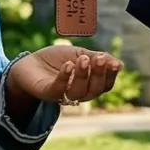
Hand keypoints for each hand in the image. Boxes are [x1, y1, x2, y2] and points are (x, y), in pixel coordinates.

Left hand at [5, 44, 122, 118]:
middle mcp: (79, 93)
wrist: (30, 63)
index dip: (111, 75)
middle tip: (98, 58)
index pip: (106, 85)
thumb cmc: (57, 59)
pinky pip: (58, 90)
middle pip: (95, 90)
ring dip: (82, 75)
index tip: (112, 62)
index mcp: (89, 84)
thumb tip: (119, 65)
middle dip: (98, 74)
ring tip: (81, 59)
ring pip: (79, 92)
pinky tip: (68, 65)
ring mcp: (63, 95)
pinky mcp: (47, 94)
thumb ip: (97, 59)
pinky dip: (65, 78)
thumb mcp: (80, 54)